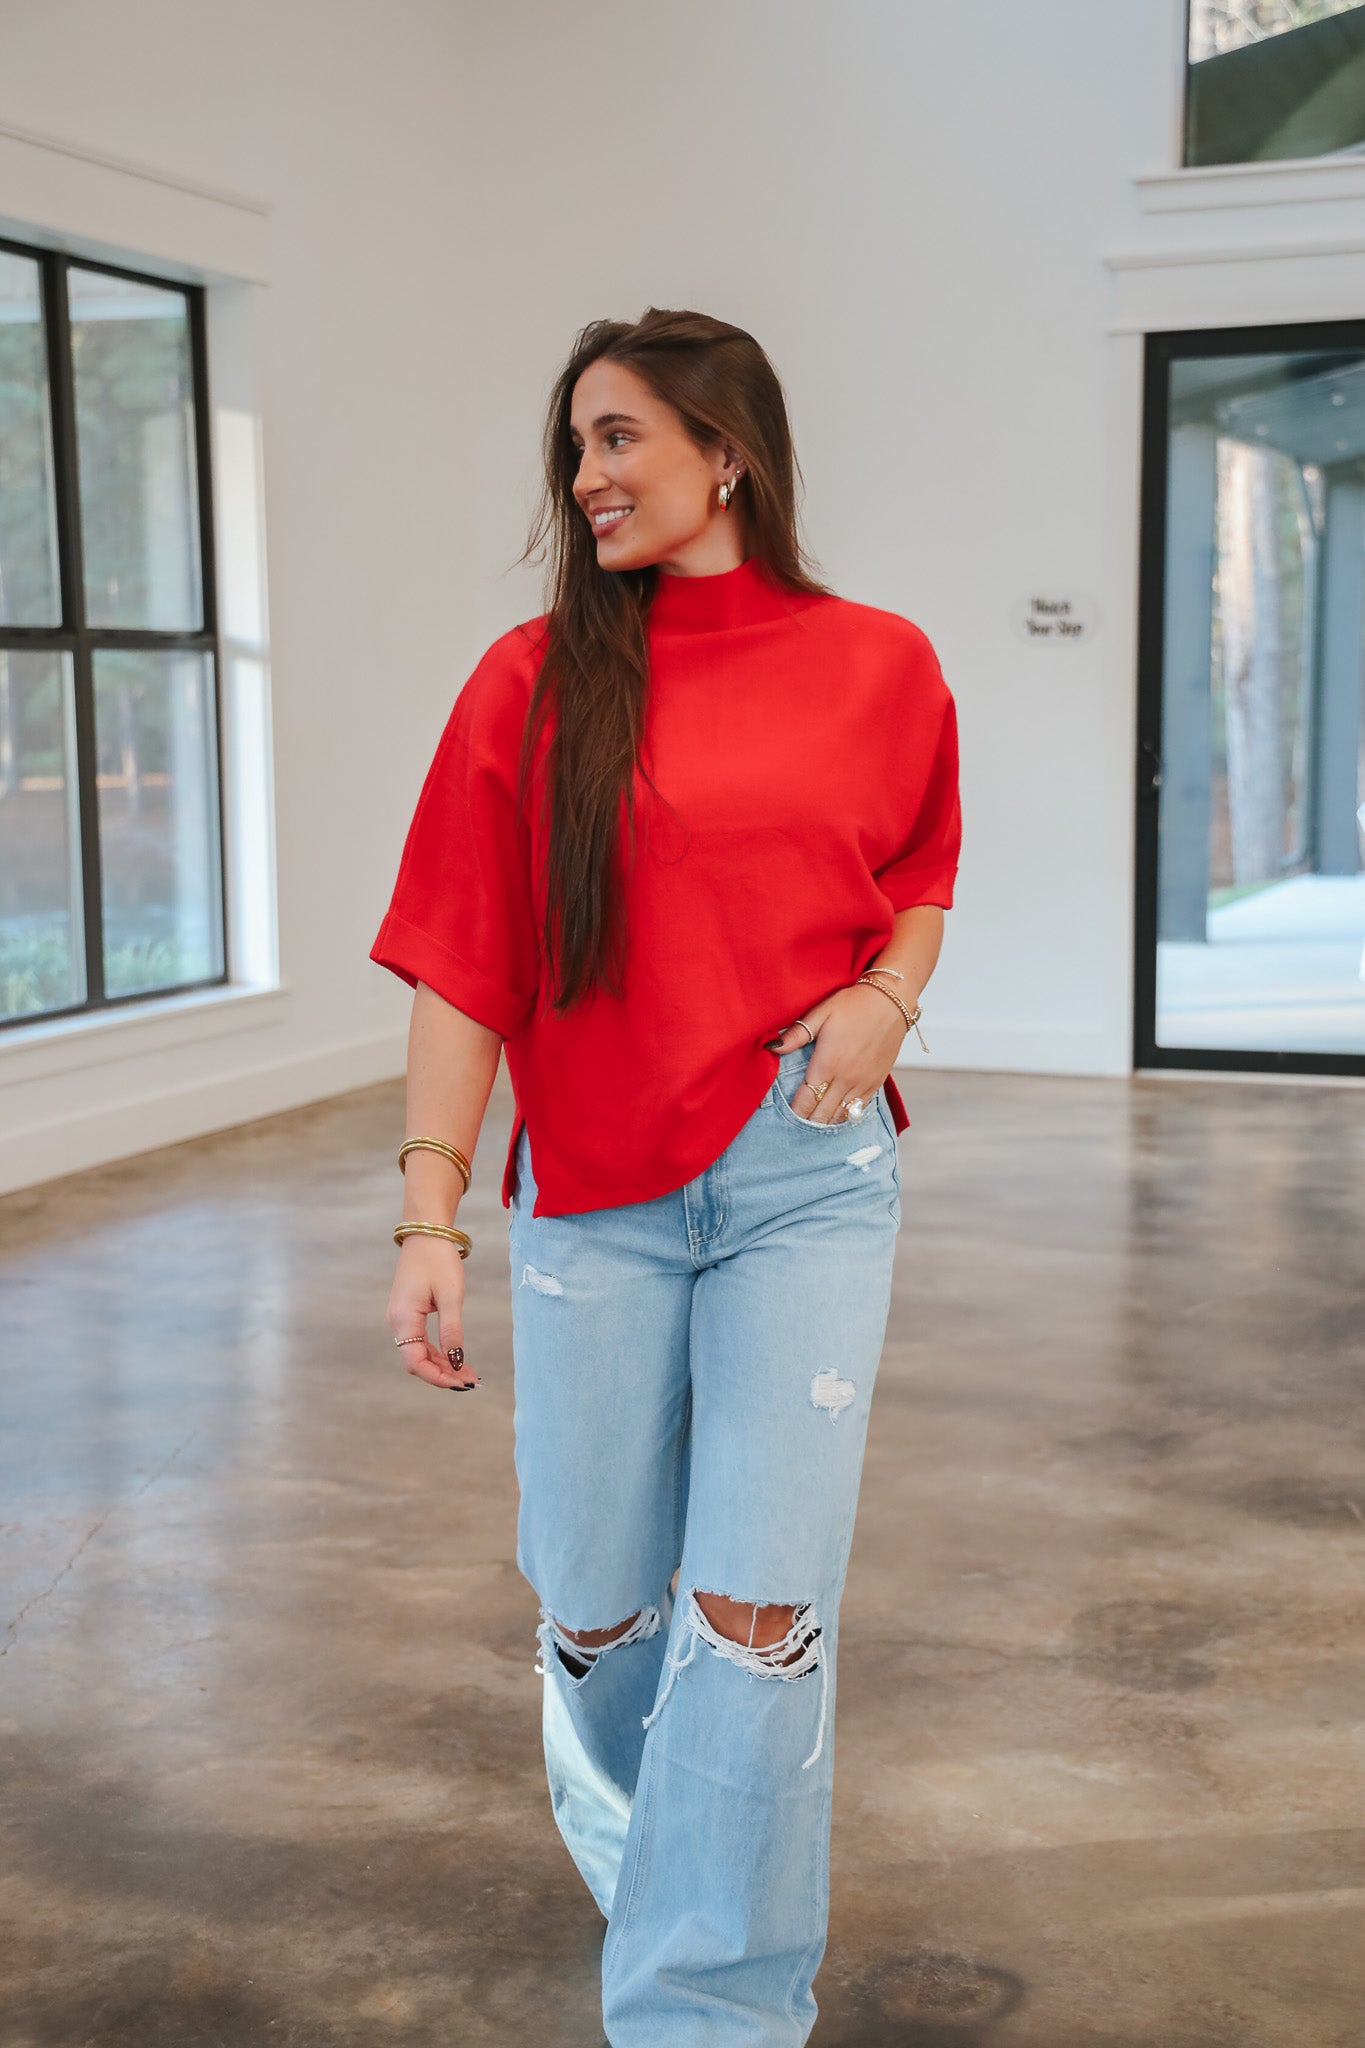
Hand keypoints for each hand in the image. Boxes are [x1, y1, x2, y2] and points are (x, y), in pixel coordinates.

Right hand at [386, 1238, 478, 1391]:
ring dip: (442, 1364)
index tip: (462, 1384)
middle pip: (416, 1361)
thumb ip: (452, 1330)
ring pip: (419, 1353)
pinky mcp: (407, 1313)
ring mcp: (400, 1318)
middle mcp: (397, 1322)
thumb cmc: (438, 1260)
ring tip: (468, 1371)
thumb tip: (457, 1361)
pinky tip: (456, 1357)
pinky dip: (437, 1352)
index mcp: (404, 1319)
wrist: (426, 1233)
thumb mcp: (451, 1296)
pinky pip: (420, 1341)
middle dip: (443, 1374)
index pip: (416, 1362)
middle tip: (471, 1380)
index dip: (438, 1378)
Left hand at [764, 984, 904, 1123]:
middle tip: (797, 1122)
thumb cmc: (853, 1004)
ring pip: (840, 1115)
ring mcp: (862, 1083)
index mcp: (827, 1063)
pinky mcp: (876, 1083)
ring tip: (814, 1119)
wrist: (890, 1002)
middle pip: (822, 1113)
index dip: (796, 1111)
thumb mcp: (820, 1013)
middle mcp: (845, 1078)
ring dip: (826, 1121)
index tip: (787, 1114)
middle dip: (808, 1119)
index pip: (806, 1100)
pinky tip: (835, 1114)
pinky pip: (858, 1110)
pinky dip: (845, 1115)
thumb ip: (796, 1035)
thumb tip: (772, 1048)